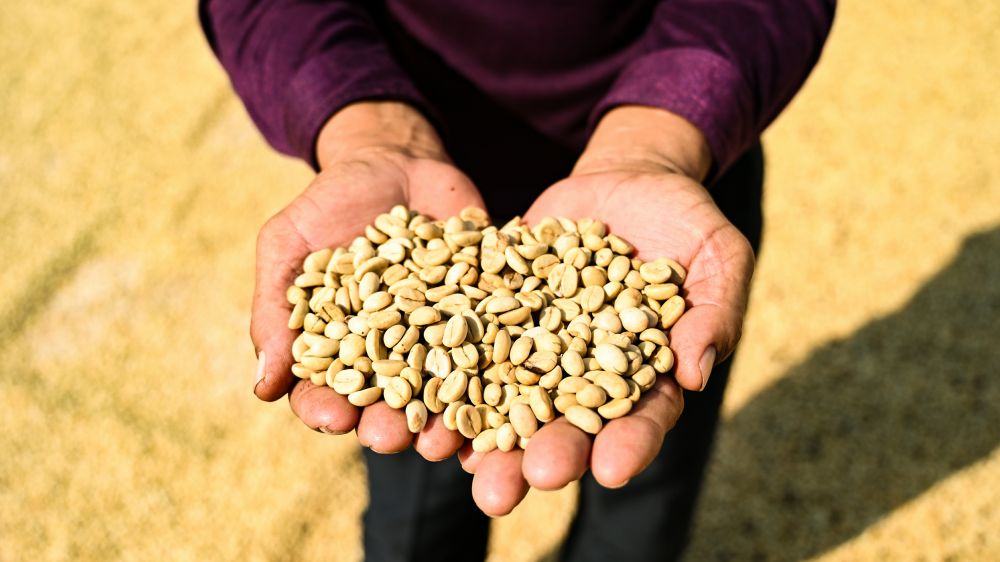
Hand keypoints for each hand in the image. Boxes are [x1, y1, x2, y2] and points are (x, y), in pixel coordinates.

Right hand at [252, 102, 484, 459]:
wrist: (395, 159)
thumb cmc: (329, 203)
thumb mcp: (288, 244)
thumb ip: (275, 309)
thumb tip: (261, 388)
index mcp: (339, 347)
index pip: (326, 392)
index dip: (325, 409)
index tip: (330, 418)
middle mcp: (391, 353)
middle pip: (387, 403)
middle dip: (388, 426)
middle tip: (390, 438)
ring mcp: (440, 336)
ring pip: (442, 390)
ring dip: (443, 419)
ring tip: (445, 436)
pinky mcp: (484, 313)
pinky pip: (492, 346)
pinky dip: (496, 369)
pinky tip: (499, 389)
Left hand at [457, 107, 754, 514]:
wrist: (626, 180)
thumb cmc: (686, 222)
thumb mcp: (718, 256)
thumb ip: (714, 313)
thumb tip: (696, 373)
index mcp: (646, 374)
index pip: (642, 419)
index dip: (628, 445)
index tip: (610, 469)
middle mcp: (586, 373)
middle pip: (566, 426)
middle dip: (543, 456)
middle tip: (516, 488)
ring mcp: (538, 347)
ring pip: (511, 401)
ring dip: (484, 438)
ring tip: (459, 464)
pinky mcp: (499, 313)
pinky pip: (472, 346)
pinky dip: (448, 373)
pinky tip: (423, 401)